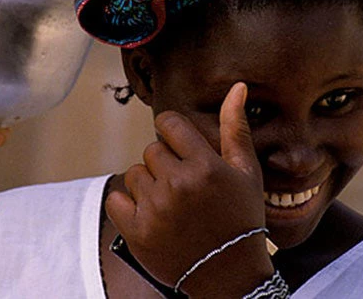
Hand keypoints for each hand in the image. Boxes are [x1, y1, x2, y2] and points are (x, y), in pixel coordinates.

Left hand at [106, 82, 273, 295]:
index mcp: (204, 165)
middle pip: (151, 150)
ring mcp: (154, 208)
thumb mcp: (246, 173)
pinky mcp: (136, 230)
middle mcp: (177, 184)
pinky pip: (116, 200)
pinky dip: (127, 205)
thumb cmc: (241, 219)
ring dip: (147, 185)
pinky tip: (149, 214)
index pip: (167, 123)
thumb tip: (237, 87)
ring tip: (170, 204)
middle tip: (182, 186)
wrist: (229, 274)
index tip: (181, 150)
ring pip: (134, 174)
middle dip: (164, 164)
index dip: (174, 135)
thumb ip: (235, 128)